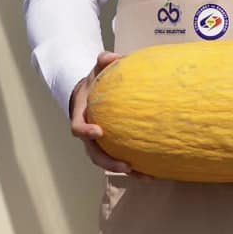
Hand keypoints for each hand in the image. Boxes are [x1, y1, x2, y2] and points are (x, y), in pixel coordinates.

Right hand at [70, 52, 136, 174]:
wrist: (91, 95)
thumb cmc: (95, 81)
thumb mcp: (96, 69)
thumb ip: (103, 61)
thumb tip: (110, 57)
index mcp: (81, 117)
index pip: (78, 128)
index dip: (86, 132)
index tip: (99, 131)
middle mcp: (89, 136)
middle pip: (94, 155)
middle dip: (109, 163)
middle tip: (126, 166)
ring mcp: (99, 144)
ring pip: (108, 163)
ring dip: (125, 172)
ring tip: (145, 176)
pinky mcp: (112, 147)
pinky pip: (121, 159)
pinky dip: (136, 168)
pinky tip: (154, 172)